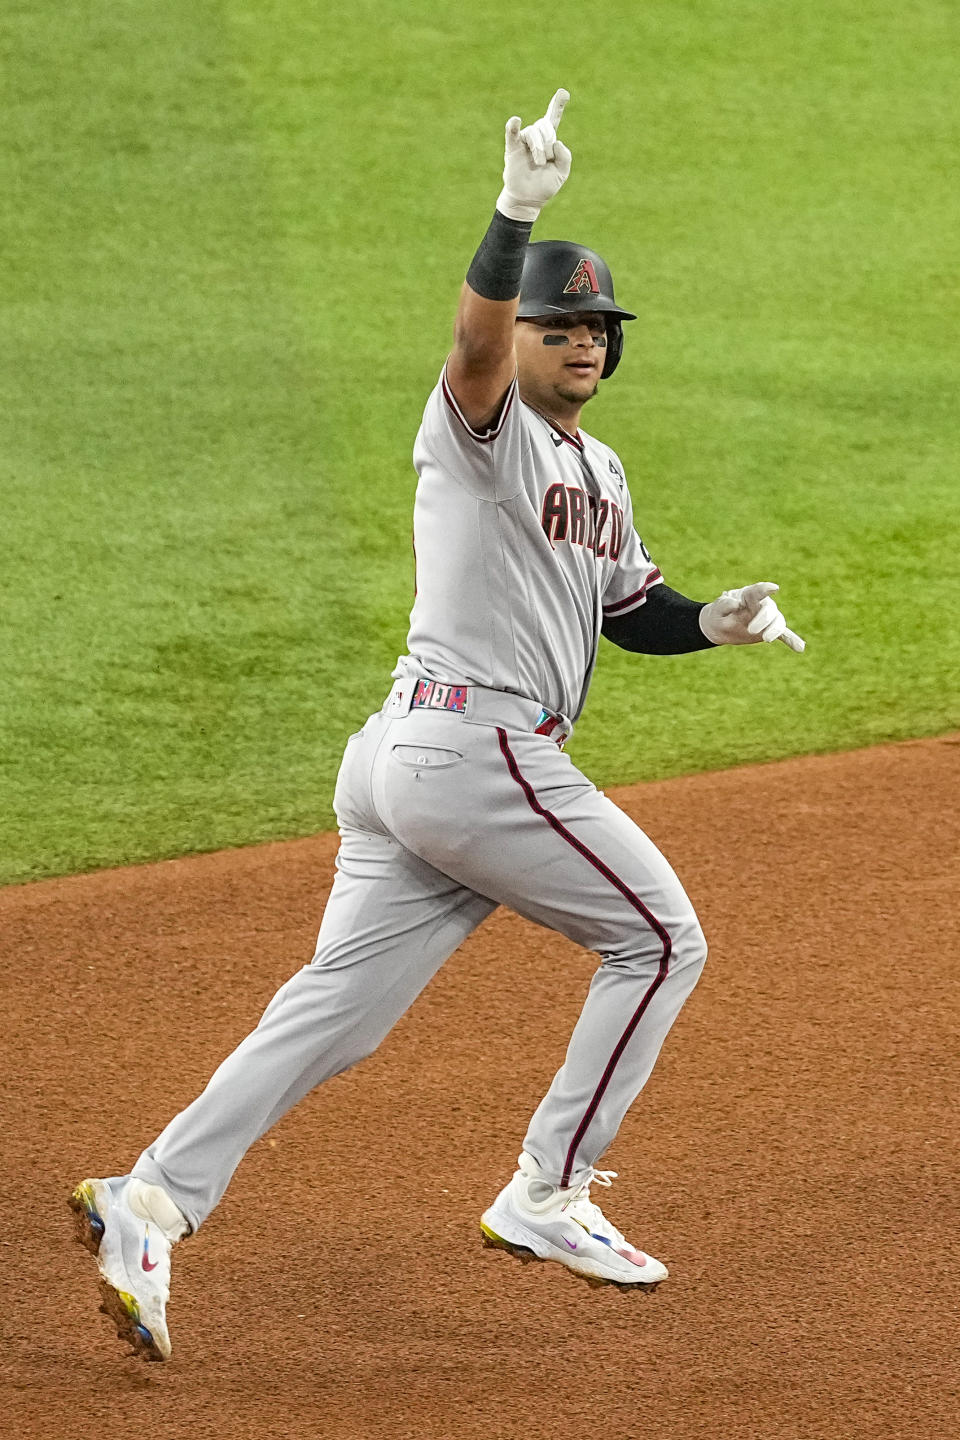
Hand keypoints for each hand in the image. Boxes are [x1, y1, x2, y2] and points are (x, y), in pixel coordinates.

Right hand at [496, 88, 571, 222]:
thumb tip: (556, 142)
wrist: (528, 200)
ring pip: (533, 133)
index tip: (564, 93)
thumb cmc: (544, 185)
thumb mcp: (562, 173)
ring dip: (539, 148)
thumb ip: (565, 157)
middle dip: (548, 141)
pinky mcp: (512, 149)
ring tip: (538, 163)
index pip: (553, 118)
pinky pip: (512, 133)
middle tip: (545, 161)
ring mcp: (523, 142)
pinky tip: (515, 121)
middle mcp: (536, 137)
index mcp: (549, 141)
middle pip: (545, 126)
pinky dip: (513, 126)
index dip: (557, 105)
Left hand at [699, 581, 805, 651]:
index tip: (774, 588)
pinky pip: (783, 634)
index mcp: (749, 595)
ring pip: (778, 622)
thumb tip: (736, 604)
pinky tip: (800, 648)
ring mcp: (768, 618)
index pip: (758, 591)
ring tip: (767, 639)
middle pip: (769, 610)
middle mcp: (762, 605)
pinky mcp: (770, 630)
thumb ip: (724, 604)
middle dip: (763, 620)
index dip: (766, 590)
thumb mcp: (717, 608)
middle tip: (751, 630)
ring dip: (774, 630)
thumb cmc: (719, 612)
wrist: (720, 625)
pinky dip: (792, 640)